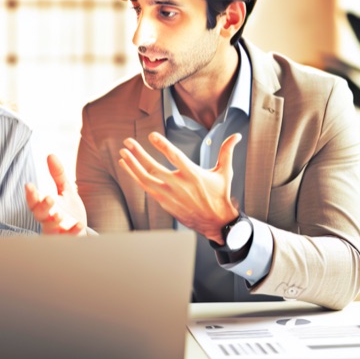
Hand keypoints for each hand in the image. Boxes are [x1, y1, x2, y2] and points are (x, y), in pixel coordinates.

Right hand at [25, 154, 89, 234]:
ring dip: (55, 221)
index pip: (34, 201)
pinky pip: (69, 237)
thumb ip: (57, 175)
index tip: (29, 185)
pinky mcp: (69, 239)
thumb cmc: (69, 211)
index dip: (31, 195)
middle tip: (48, 198)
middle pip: (40, 215)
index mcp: (45, 207)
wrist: (81, 231)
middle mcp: (48, 220)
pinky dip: (73, 232)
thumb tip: (50, 154)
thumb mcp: (65, 190)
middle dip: (43, 207)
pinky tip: (79, 224)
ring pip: (51, 228)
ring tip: (60, 215)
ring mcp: (58, 231)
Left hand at [118, 132, 241, 242]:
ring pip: (146, 180)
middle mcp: (180, 186)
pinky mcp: (165, 203)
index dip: (162, 146)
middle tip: (128, 142)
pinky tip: (128, 167)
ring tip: (123, 154)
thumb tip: (235, 136)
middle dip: (139, 154)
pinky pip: (146, 188)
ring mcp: (170, 196)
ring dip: (132, 166)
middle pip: (154, 168)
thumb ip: (226, 152)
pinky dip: (135, 177)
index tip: (151, 135)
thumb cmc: (219, 195)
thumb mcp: (224, 173)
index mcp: (193, 175)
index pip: (175, 157)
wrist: (216, 223)